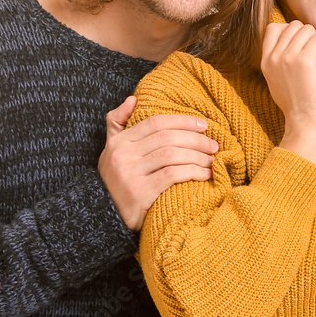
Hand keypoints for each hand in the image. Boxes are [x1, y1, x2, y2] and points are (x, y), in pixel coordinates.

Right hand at [98, 96, 216, 231]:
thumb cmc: (114, 180)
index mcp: (119, 141)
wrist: (102, 216)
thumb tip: (133, 100)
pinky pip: (172, 175)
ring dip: (197, 156)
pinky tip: (204, 174)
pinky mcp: (140, 193)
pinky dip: (192, 172)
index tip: (203, 125)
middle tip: (213, 145)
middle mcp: (123, 155)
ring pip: (172, 155)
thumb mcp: (110, 149)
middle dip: (195, 139)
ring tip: (211, 160)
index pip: (156, 123)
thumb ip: (117, 122)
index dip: (182, 121)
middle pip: (167, 138)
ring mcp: (130, 174)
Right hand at [260, 21, 315, 167]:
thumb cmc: (299, 106)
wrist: (307, 123)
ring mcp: (288, 57)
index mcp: (265, 61)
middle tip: (315, 52)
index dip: (290, 30)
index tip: (301, 44)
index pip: (273, 27)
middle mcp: (274, 57)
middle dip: (308, 35)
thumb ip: (278, 60)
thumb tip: (290, 41)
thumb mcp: (277, 81)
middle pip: (293, 25)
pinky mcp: (305, 60)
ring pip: (307, 29)